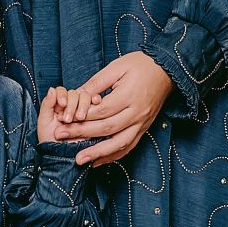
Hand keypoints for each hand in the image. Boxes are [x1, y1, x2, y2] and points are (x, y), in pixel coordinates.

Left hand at [37, 86, 99, 142]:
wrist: (63, 157)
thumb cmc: (51, 141)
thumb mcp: (44, 122)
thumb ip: (47, 104)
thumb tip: (52, 89)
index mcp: (58, 105)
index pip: (62, 91)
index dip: (63, 95)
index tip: (62, 104)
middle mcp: (71, 106)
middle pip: (75, 93)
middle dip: (72, 103)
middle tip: (68, 118)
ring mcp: (83, 111)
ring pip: (86, 97)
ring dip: (83, 105)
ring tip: (80, 118)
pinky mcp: (94, 117)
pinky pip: (97, 105)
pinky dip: (96, 102)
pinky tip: (96, 104)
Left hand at [67, 51, 172, 165]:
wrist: (167, 70)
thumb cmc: (140, 65)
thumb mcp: (117, 66)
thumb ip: (97, 82)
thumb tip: (77, 94)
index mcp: (129, 95)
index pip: (102, 111)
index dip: (81, 117)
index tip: (62, 120)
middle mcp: (137, 112)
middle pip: (107, 128)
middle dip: (82, 134)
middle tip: (60, 137)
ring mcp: (142, 123)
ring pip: (119, 143)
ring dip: (99, 153)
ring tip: (80, 160)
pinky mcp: (144, 128)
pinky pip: (129, 146)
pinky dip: (114, 155)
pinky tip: (99, 161)